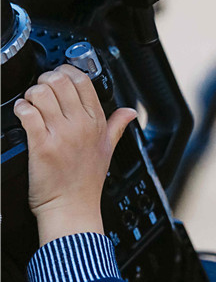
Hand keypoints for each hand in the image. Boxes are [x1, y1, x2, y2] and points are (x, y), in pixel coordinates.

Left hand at [13, 65, 136, 223]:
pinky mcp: (42, 145)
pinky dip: (21, 109)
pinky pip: (28, 113)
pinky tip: (22, 115)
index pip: (82, 80)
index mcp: (96, 122)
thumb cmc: (86, 183)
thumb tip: (130, 112)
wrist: (72, 209)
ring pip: (41, 92)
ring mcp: (62, 135)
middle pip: (60, 80)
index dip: (65, 72)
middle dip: (45, 80)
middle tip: (41, 90)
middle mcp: (81, 125)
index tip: (58, 78)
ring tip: (30, 104)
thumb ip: (118, 126)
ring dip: (31, 94)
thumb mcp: (108, 150)